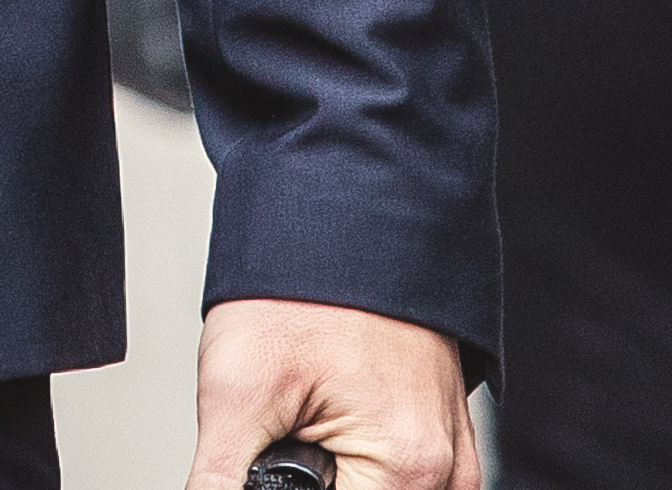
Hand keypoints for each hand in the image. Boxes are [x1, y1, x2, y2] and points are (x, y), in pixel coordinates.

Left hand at [190, 298, 476, 489]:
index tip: (260, 454)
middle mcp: (446, 469)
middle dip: (312, 484)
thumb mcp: (236, 391)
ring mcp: (451, 453)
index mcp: (410, 469)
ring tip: (303, 421)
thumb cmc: (303, 283)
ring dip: (336, 478)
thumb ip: (220, 483)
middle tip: (284, 430)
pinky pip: (399, 481)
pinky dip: (359, 469)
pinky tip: (327, 424)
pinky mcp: (443, 436)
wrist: (346, 209)